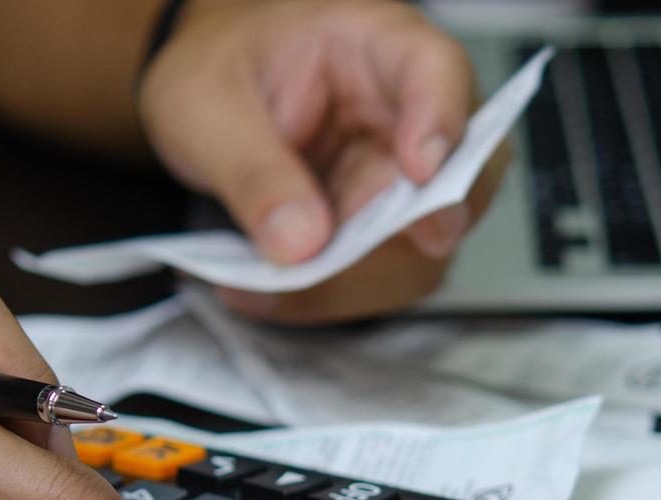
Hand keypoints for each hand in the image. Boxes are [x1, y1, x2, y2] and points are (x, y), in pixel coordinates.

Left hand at [139, 0, 506, 323]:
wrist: (209, 96)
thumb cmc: (220, 68)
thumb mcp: (206, 106)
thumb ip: (252, 170)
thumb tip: (300, 242)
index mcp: (373, 43)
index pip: (435, 71)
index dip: (441, 121)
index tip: (421, 170)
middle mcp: (405, 113)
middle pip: (454, 179)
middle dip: (396, 234)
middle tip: (326, 260)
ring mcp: (401, 177)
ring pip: (422, 249)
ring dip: (352, 280)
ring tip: (268, 283)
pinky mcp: (383, 228)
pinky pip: (378, 277)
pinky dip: (326, 294)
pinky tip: (268, 290)